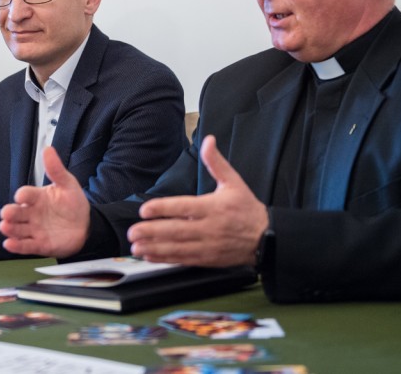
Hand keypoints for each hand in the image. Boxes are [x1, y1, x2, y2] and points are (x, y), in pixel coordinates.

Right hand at [0, 146, 89, 256]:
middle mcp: (32, 213)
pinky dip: (16, 245)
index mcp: (37, 197)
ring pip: (18, 229)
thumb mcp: (68, 184)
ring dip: (10, 228)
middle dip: (10, 213)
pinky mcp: (39, 244)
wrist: (86, 226)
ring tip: (4, 227)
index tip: (21, 196)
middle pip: (17, 212)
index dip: (23, 195)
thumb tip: (48, 148)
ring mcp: (34, 229)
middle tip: (6, 213)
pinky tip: (8, 244)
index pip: (26, 194)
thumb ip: (56, 169)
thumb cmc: (73, 203)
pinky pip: (25, 246)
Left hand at [127, 136, 267, 266]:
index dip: (163, 209)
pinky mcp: (208, 259)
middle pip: (177, 230)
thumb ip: (216, 162)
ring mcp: (208, 245)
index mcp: (213, 207)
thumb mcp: (234, 182)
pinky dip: (165, 259)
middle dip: (152, 231)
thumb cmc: (247, 209)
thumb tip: (208, 140)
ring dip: (154, 247)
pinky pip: (183, 260)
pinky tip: (150, 255)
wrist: (267, 238)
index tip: (145, 210)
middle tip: (133, 231)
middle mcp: (209, 227)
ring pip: (177, 247)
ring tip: (135, 245)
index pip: (183, 207)